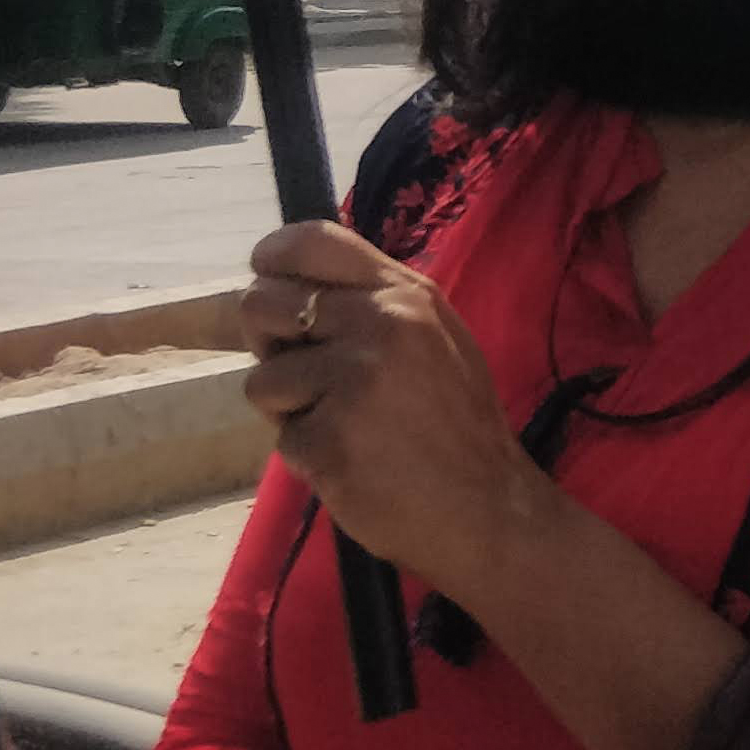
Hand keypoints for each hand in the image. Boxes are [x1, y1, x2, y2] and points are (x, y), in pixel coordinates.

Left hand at [237, 220, 536, 582]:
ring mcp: (352, 380)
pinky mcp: (328, 438)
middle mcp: (379, 324)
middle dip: (270, 342)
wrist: (487, 508)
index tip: (270, 279)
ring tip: (342, 426)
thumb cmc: (458, 424)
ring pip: (262, 379)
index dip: (273, 258)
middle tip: (307, 374)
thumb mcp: (435, 338)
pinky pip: (282, 437)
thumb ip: (377, 305)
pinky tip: (350, 462)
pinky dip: (307, 454)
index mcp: (406, 294)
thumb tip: (295, 287)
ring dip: (289, 409)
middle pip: (263, 302)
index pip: (313, 240)